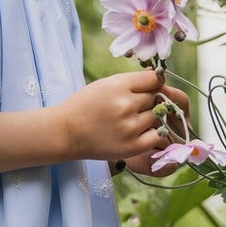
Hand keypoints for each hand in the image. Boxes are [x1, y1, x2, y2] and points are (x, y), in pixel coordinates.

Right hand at [57, 69, 191, 172]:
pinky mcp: (132, 146)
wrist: (66, 132)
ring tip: (128, 120)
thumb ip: (132, 81)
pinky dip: (151, 133)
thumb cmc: (85, 105)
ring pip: (156, 116)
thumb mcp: (105, 84)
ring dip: (147, 117)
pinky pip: (157, 135)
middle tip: (129, 107)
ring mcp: (130, 127)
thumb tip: (159, 79)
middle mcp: (126, 105)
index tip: (148, 87)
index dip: (153, 83)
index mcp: (119, 86)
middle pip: (156, 98)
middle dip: (147, 100)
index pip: (154, 79)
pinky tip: (137, 132)